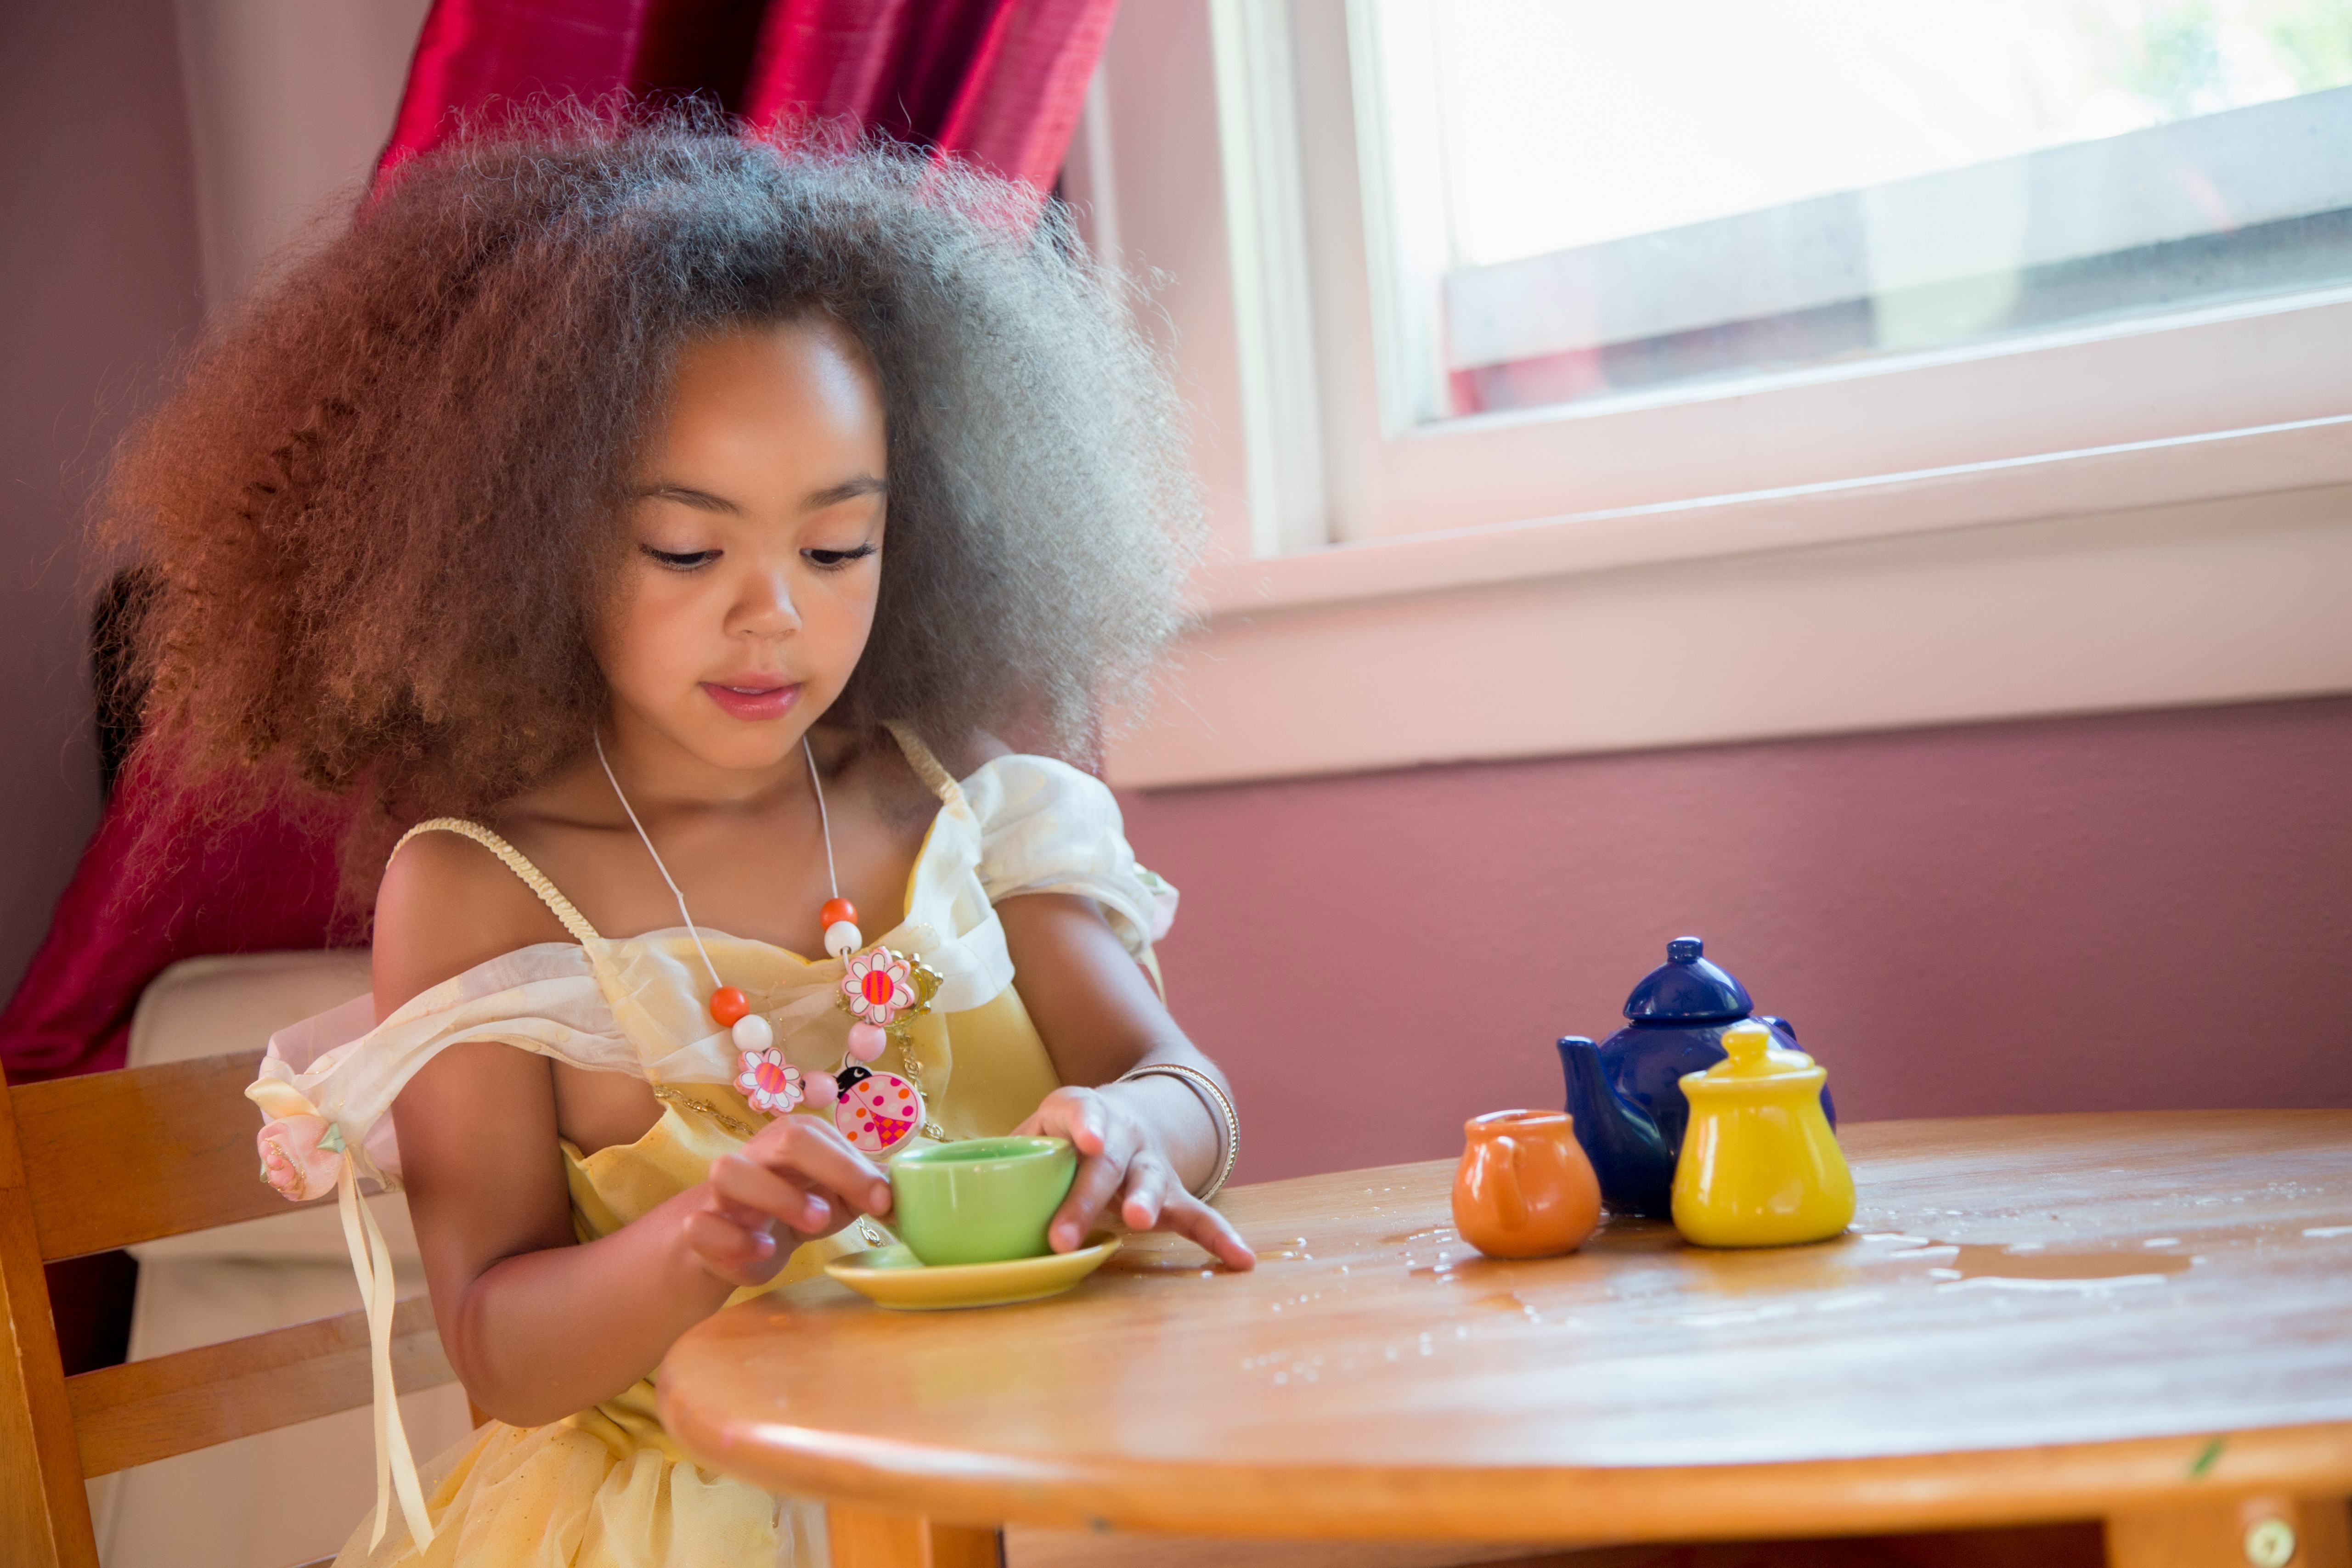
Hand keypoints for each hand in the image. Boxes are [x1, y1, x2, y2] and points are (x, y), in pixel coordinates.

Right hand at [682, 1114, 892, 1286]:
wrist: (743, 1241)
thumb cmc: (801, 1205)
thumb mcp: (841, 1195)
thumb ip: (873, 1187)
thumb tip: (915, 1189)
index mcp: (795, 1140)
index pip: (823, 1137)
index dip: (856, 1168)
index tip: (885, 1202)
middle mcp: (758, 1156)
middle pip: (784, 1139)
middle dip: (828, 1169)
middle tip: (859, 1207)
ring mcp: (724, 1192)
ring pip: (728, 1171)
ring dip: (775, 1196)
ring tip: (815, 1222)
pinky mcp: (702, 1228)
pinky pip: (701, 1225)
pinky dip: (733, 1239)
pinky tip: (763, 1250)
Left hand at [1016, 1086, 1254, 1269]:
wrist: (1135, 1113)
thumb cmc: (1069, 1133)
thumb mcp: (1037, 1127)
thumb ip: (996, 1153)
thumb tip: (918, 1189)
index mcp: (1081, 1112)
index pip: (1081, 1114)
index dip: (1085, 1126)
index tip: (1087, 1144)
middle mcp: (1122, 1135)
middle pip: (1105, 1165)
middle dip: (1086, 1198)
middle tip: (1064, 1234)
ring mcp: (1151, 1164)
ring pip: (1152, 1182)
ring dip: (1147, 1202)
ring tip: (1141, 1222)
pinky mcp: (1174, 1192)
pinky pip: (1199, 1216)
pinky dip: (1220, 1239)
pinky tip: (1243, 1261)